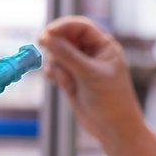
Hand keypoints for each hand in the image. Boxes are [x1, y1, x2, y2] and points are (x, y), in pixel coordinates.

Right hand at [38, 16, 147, 144]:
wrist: (113, 129)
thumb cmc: (111, 99)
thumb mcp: (89, 74)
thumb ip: (68, 55)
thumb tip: (46, 38)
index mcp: (104, 46)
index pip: (80, 27)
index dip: (63, 26)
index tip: (47, 32)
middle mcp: (91, 53)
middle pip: (66, 38)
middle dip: (56, 44)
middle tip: (42, 44)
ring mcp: (80, 67)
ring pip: (57, 54)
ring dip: (56, 63)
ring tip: (65, 80)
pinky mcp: (71, 80)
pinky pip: (55, 69)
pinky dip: (54, 74)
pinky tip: (61, 83)